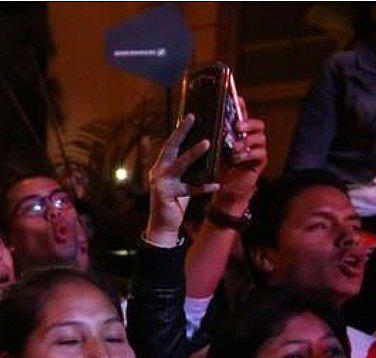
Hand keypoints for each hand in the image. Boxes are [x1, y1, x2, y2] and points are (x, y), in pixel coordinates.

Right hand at [144, 114, 218, 246]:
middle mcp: (159, 171)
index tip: (191, 115)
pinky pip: (189, 189)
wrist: (163, 224)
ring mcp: (161, 183)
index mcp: (162, 165)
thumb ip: (187, 166)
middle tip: (193, 118)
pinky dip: (203, 187)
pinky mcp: (166, 195)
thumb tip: (205, 147)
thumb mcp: (180, 179)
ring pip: (179, 165)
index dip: (180, 129)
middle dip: (182, 132)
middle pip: (171, 147)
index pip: (171, 143)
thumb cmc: (174, 199)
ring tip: (207, 143)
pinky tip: (216, 184)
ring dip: (193, 153)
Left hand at [210, 100, 266, 215]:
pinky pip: (260, 153)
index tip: (237, 98)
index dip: (241, 106)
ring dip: (246, 141)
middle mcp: (249, 138)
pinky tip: (237, 158)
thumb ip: (209, 137)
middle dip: (248, 123)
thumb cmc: (216, 169)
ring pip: (260, 138)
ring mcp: (256, 149)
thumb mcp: (210, 151)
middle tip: (237, 127)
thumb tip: (196, 122)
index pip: (242, 115)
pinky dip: (248, 154)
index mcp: (237, 133)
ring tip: (234, 148)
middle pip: (257, 124)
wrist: (224, 191)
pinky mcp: (260, 162)